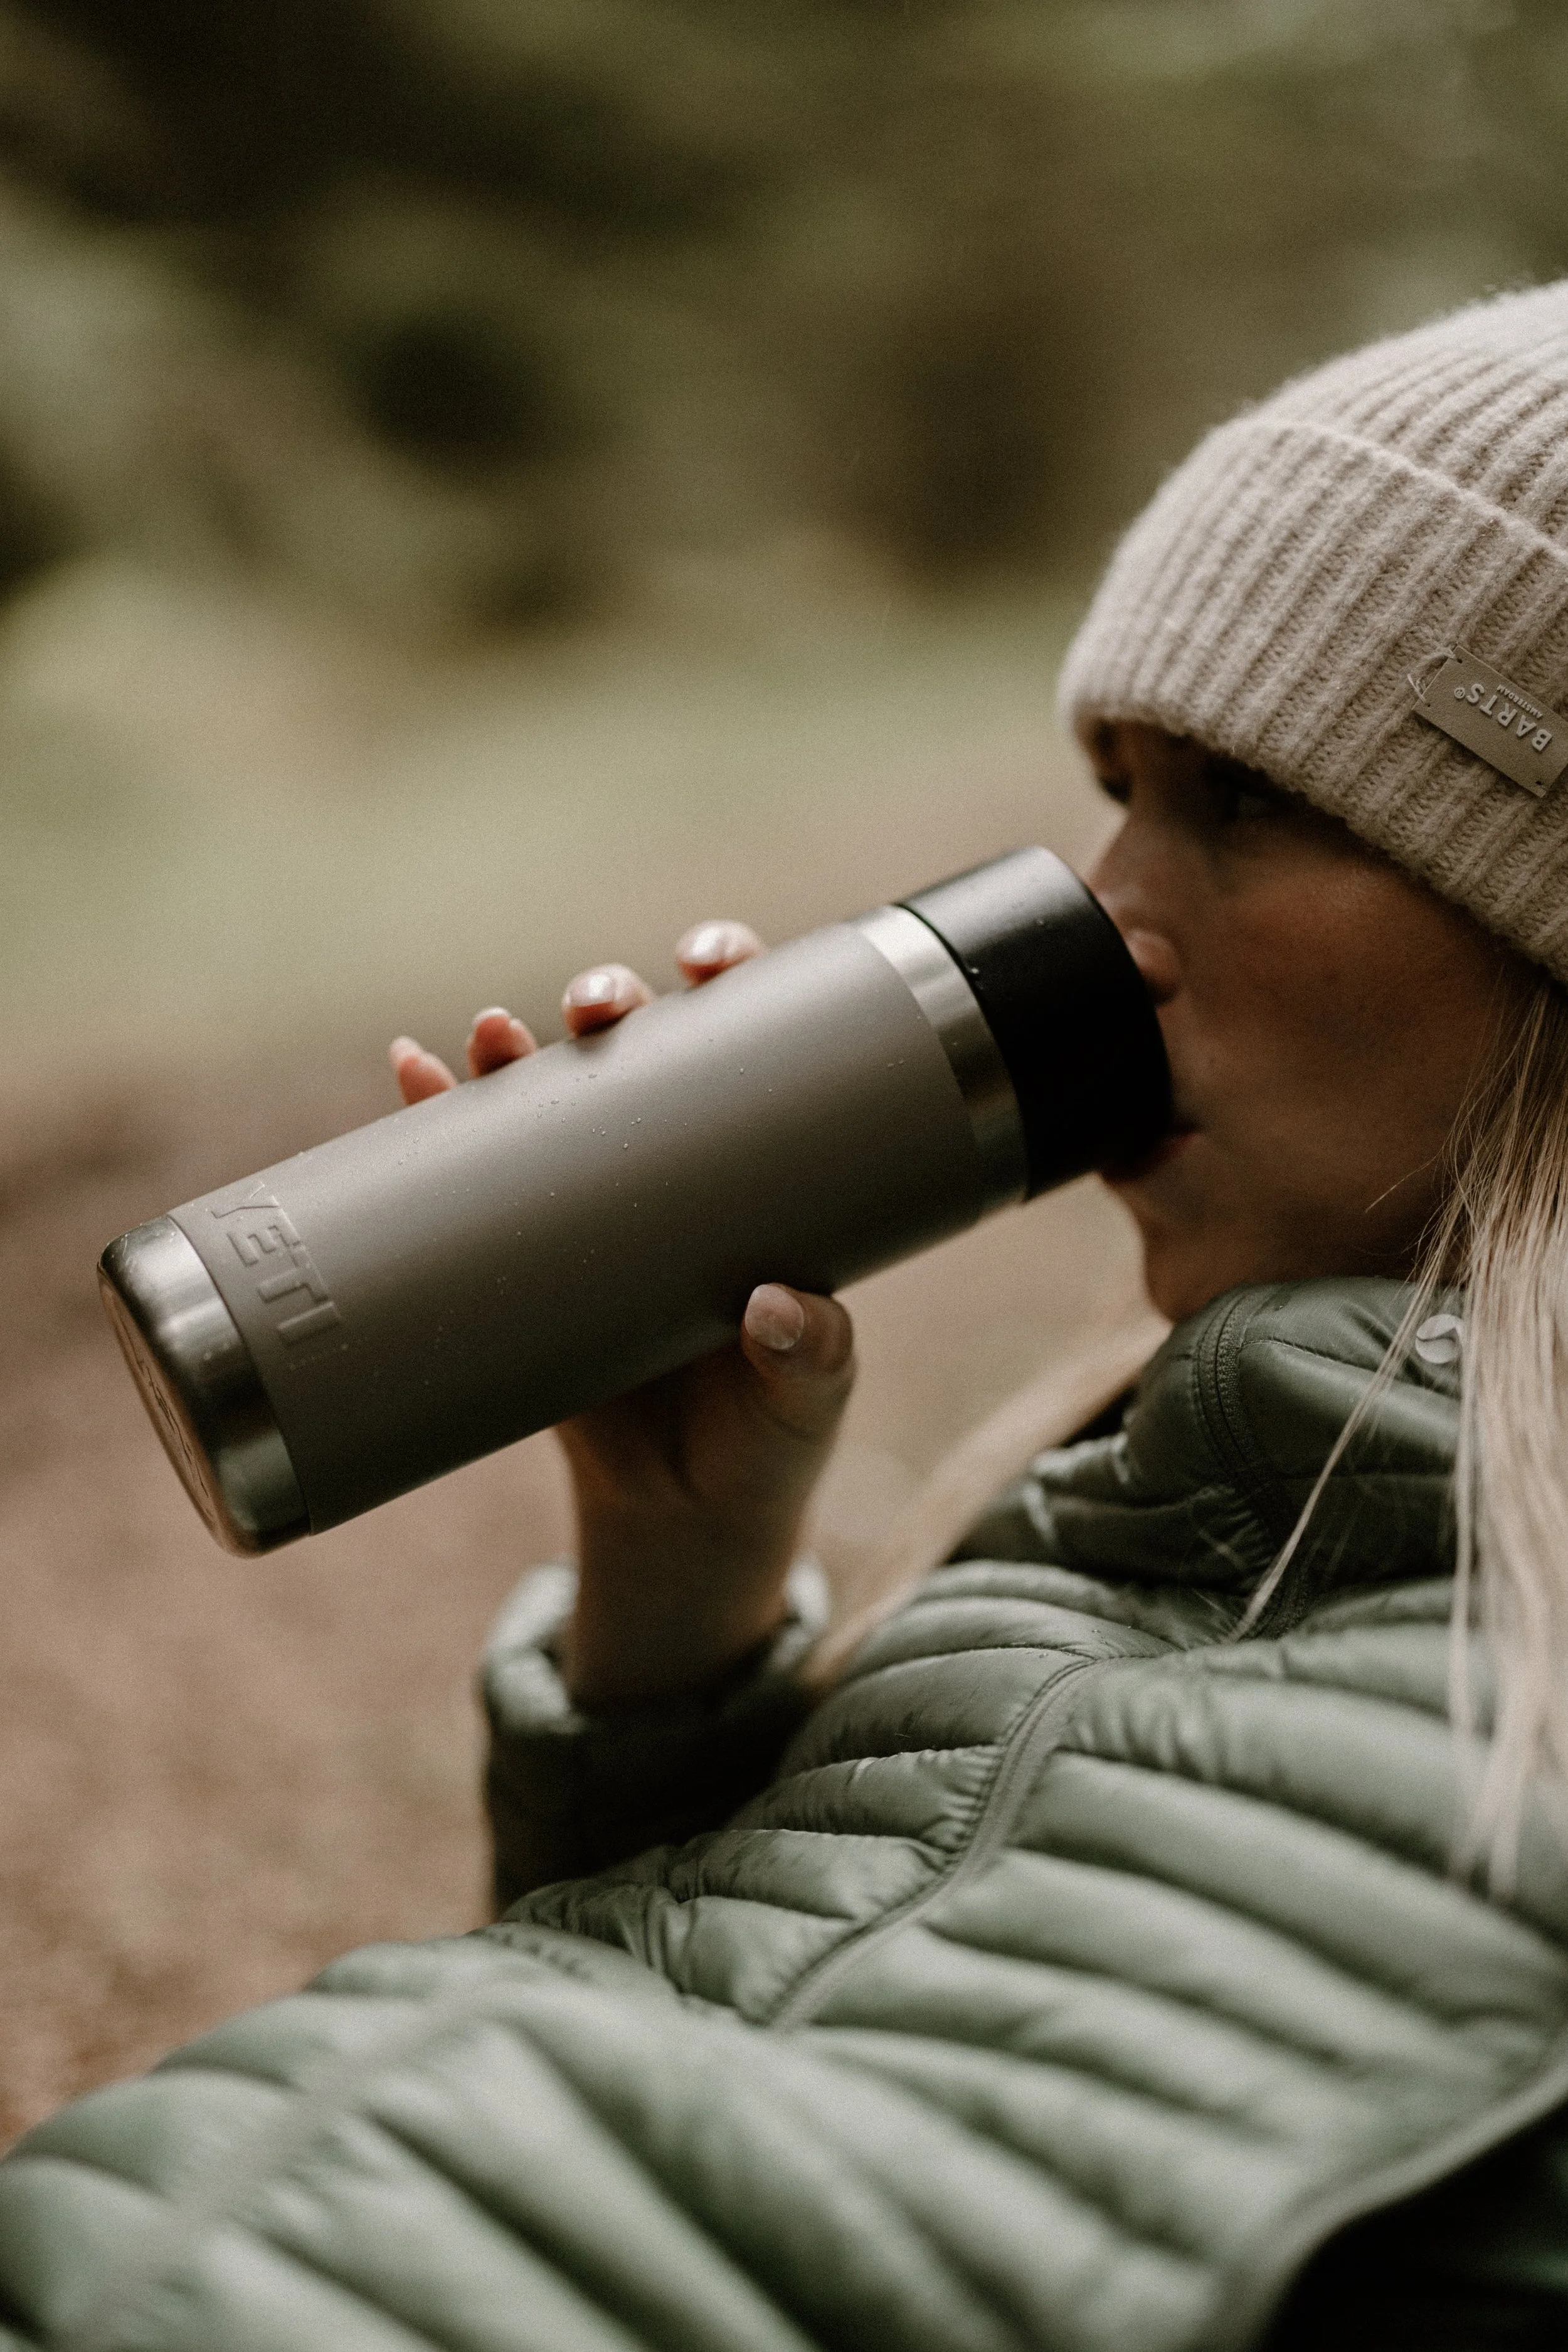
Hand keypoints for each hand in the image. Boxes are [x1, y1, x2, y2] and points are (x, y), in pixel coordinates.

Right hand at [389, 922, 854, 1708]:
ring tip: (490, 1034)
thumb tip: (779, 1307)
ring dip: (510, 1051)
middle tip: (598, 1005)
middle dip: (610, 1001)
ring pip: (544, 1096)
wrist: (685, 1517)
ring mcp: (590, 1208)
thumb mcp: (810, 1399)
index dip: (730, 979)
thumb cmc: (768, 1438)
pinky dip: (435, 1123)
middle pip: (636, 1047)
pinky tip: (410, 1076)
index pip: (747, 1042)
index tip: (707, 960)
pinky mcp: (522, 1262)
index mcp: (754, 1170)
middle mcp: (669, 1166)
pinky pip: (468, 1177)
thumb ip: (814, 1357)